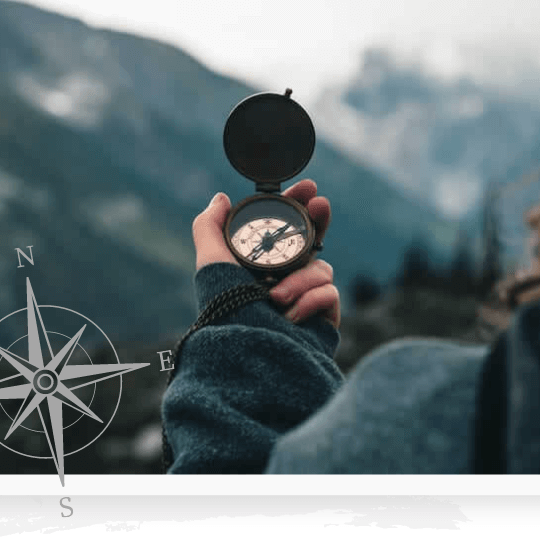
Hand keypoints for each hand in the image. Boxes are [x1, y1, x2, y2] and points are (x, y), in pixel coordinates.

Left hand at [191, 179, 338, 327]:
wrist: (249, 353)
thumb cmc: (227, 311)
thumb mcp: (210, 263)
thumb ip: (210, 226)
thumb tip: (221, 198)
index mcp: (260, 266)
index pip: (284, 228)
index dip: (297, 205)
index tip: (307, 187)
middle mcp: (284, 279)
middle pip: (312, 240)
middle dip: (318, 219)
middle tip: (320, 204)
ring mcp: (305, 298)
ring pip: (320, 267)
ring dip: (299, 279)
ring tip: (277, 299)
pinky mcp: (323, 316)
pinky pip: (329, 292)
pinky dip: (310, 300)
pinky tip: (291, 316)